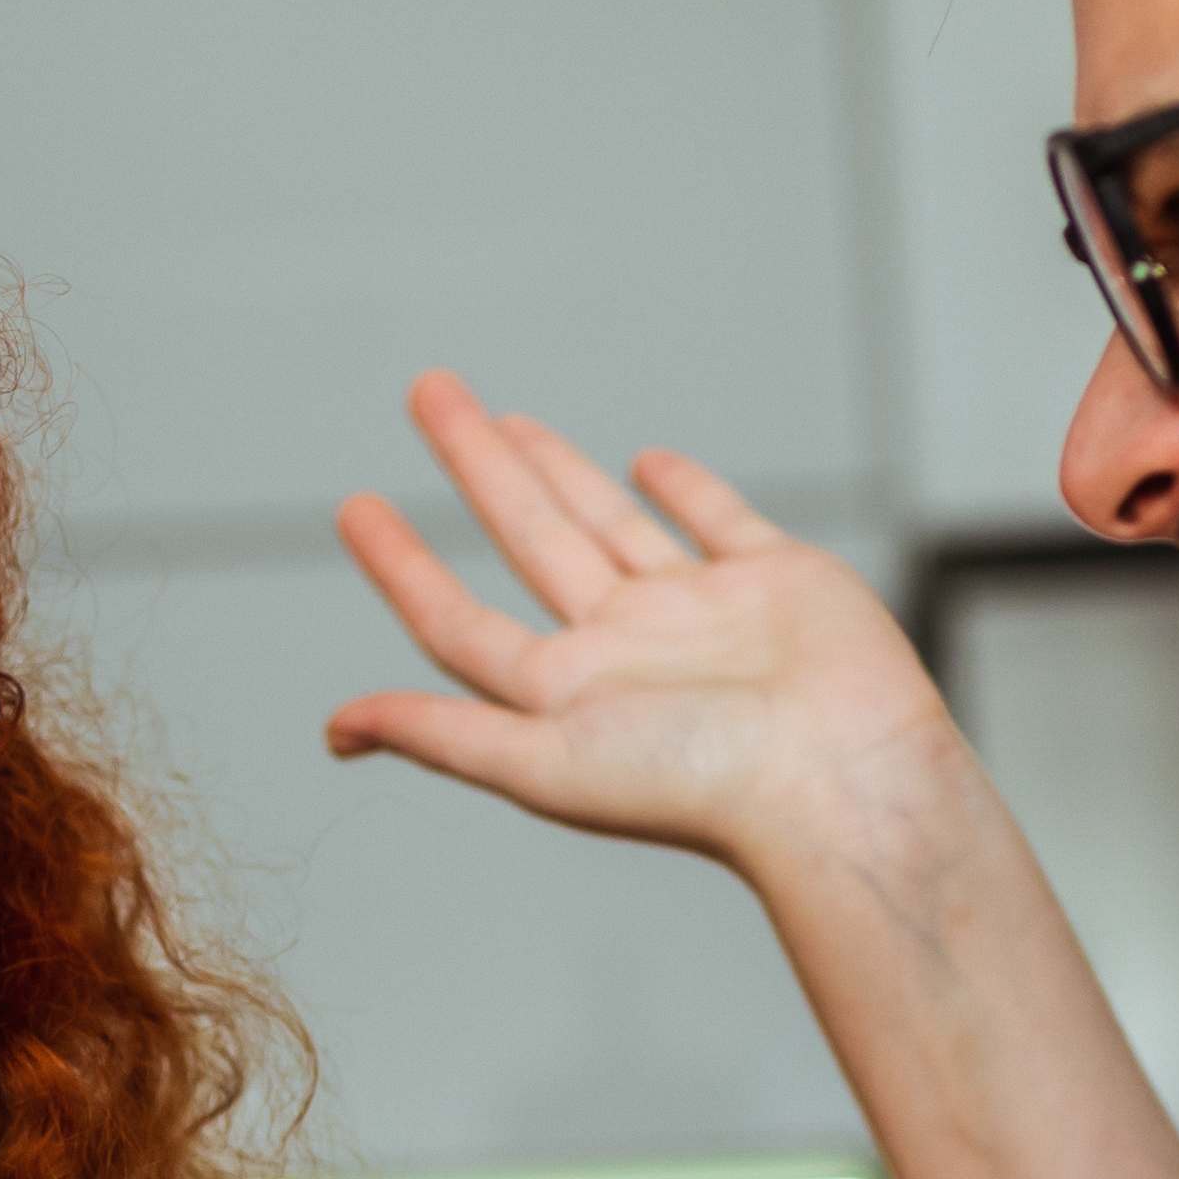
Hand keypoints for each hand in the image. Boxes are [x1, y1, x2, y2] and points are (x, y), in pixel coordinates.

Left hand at [325, 369, 972, 877]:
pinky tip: (648, 464)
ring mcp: (700, 613)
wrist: (842, 777)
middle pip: (529, 539)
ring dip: (557, 471)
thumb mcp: (544, 762)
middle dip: (476, 466)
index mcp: (565, 694)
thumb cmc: (700, 786)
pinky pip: (719, 522)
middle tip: (429, 392)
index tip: (353, 508)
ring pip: (608, 523)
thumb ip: (443, 735)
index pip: (458, 621)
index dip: (402, 566)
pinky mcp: (776, 582)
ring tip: (506, 422)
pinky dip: (685, 490)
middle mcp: (625, 650)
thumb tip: (336, 730)